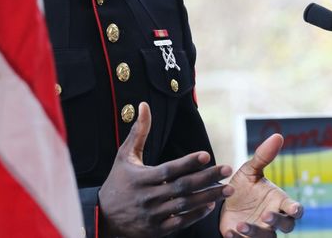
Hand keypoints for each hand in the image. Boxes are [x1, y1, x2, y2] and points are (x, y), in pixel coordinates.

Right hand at [98, 102, 233, 237]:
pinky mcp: (157, 229)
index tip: (207, 155)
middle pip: (183, 187)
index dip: (188, 162)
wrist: (103, 216)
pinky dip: (196, 214)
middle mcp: (149, 197)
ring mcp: (154, 215)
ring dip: (209, 197)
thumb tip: (143, 105)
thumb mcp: (125, 155)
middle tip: (227, 169)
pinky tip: (210, 205)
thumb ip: (138, 131)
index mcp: (142, 178)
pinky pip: (181, 222)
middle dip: (207, 178)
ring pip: (186, 205)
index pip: (170, 169)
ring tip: (227, 189)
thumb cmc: (117, 181)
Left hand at [220, 133, 303, 236]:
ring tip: (241, 225)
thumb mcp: (250, 170)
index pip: (295, 209)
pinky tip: (229, 232)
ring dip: (255, 233)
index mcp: (279, 202)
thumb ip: (263, 156)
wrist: (222, 201)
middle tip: (266, 216)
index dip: (295, 210)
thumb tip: (278, 135)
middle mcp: (273, 219)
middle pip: (286, 226)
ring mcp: (261, 231)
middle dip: (277, 222)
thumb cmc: (243, 186)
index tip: (293, 208)